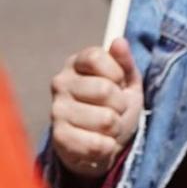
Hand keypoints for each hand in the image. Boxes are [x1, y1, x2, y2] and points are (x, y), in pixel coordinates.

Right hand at [50, 40, 141, 180]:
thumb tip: (119, 41)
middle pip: (104, 89)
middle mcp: (61, 84)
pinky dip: (108, 146)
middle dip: (121, 103)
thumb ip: (124, 61)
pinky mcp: (58, 138)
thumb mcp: (127, 81)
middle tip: (116, 109)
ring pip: (105, 119)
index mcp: (76, 64)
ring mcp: (57, 111)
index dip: (116, 71)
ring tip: (109, 126)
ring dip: (116, 126)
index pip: (95, 56)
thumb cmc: (115, 106)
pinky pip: (96, 143)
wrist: (104, 143)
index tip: (119, 82)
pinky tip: (101, 143)